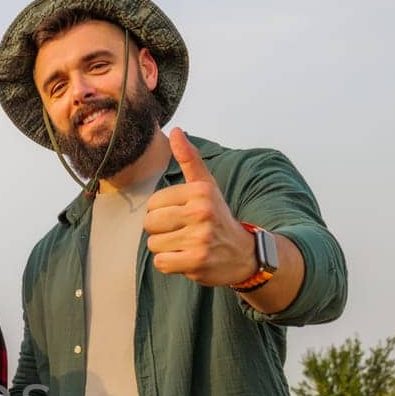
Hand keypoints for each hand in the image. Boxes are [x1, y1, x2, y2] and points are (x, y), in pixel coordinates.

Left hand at [143, 128, 255, 285]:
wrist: (244, 254)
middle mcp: (201, 212)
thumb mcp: (207, 186)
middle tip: (183, 232)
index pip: (153, 203)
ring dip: (166, 248)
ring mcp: (200, 238)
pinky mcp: (197, 261)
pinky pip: (161, 263)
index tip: (183, 216)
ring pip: (154, 244)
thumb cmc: (218, 217)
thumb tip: (176, 131)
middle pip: (150, 223)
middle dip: (161, 231)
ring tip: (186, 244)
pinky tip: (186, 258)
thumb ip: (190, 160)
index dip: (162, 212)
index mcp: (200, 191)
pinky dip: (170, 263)